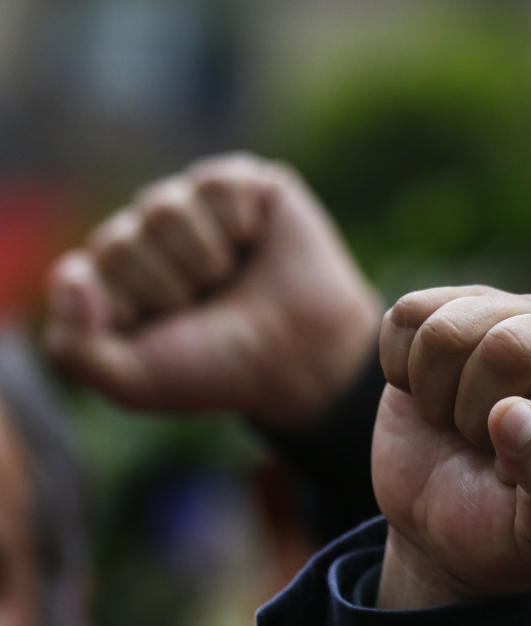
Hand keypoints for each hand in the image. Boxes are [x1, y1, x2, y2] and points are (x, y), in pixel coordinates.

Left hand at [45, 153, 380, 424]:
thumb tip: (72, 272)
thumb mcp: (134, 382)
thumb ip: (74, 346)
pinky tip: (256, 242)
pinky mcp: (240, 184)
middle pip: (123, 240)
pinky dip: (239, 224)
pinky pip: (214, 184)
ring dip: (204, 258)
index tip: (169, 332)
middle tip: (208, 305)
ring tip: (231, 276)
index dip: (131, 309)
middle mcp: (148, 234)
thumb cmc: (220, 367)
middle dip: (170, 287)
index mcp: (115, 277)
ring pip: (162, 209)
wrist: (303, 355)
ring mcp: (193, 205)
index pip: (85, 272)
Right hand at [371, 286, 530, 607]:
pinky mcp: (463, 308)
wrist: (452, 528)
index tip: (529, 473)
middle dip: (479, 416)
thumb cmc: (516, 535)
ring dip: (437, 394)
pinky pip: (408, 315)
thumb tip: (514, 412)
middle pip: (508, 345)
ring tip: (463, 425)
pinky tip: (431, 396)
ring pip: (449, 329)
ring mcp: (524, 317)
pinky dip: (400, 368)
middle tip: (490, 450)